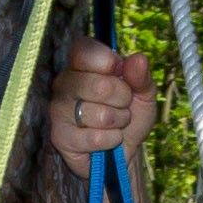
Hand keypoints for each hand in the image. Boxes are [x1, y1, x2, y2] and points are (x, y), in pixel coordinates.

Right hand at [45, 38, 156, 176]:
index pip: (84, 50)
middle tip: (121, 106)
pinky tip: (106, 140)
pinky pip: (95, 138)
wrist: (123, 152)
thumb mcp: (144, 94)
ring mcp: (59, 109)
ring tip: (114, 124)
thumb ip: (142, 76)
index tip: (118, 72)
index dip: (107, 61)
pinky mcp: (60, 136)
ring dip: (117, 122)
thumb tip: (138, 59)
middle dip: (122, 99)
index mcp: (80, 64)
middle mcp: (65, 83)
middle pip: (100, 86)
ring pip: (100, 115)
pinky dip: (110, 140)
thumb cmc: (129, 117)